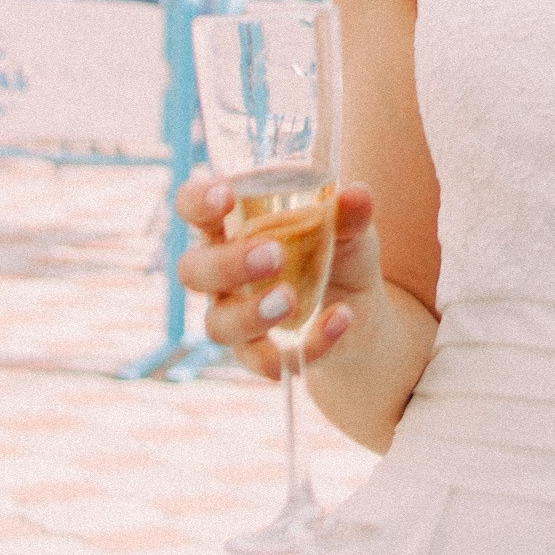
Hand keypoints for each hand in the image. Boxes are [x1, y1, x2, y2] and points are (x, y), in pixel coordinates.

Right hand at [175, 174, 379, 380]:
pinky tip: (339, 320)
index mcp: (232, 224)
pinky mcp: (262, 353)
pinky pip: (266, 359)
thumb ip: (348, 212)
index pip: (192, 205)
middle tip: (274, 256)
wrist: (361, 310)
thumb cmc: (339, 249)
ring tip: (292, 300)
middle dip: (227, 264)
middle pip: (193, 270)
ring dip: (251, 313)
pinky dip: (306, 343)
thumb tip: (357, 196)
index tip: (226, 195)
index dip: (198, 200)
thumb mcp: (349, 226)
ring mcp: (236, 315)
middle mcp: (222, 270)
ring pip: (218, 323)